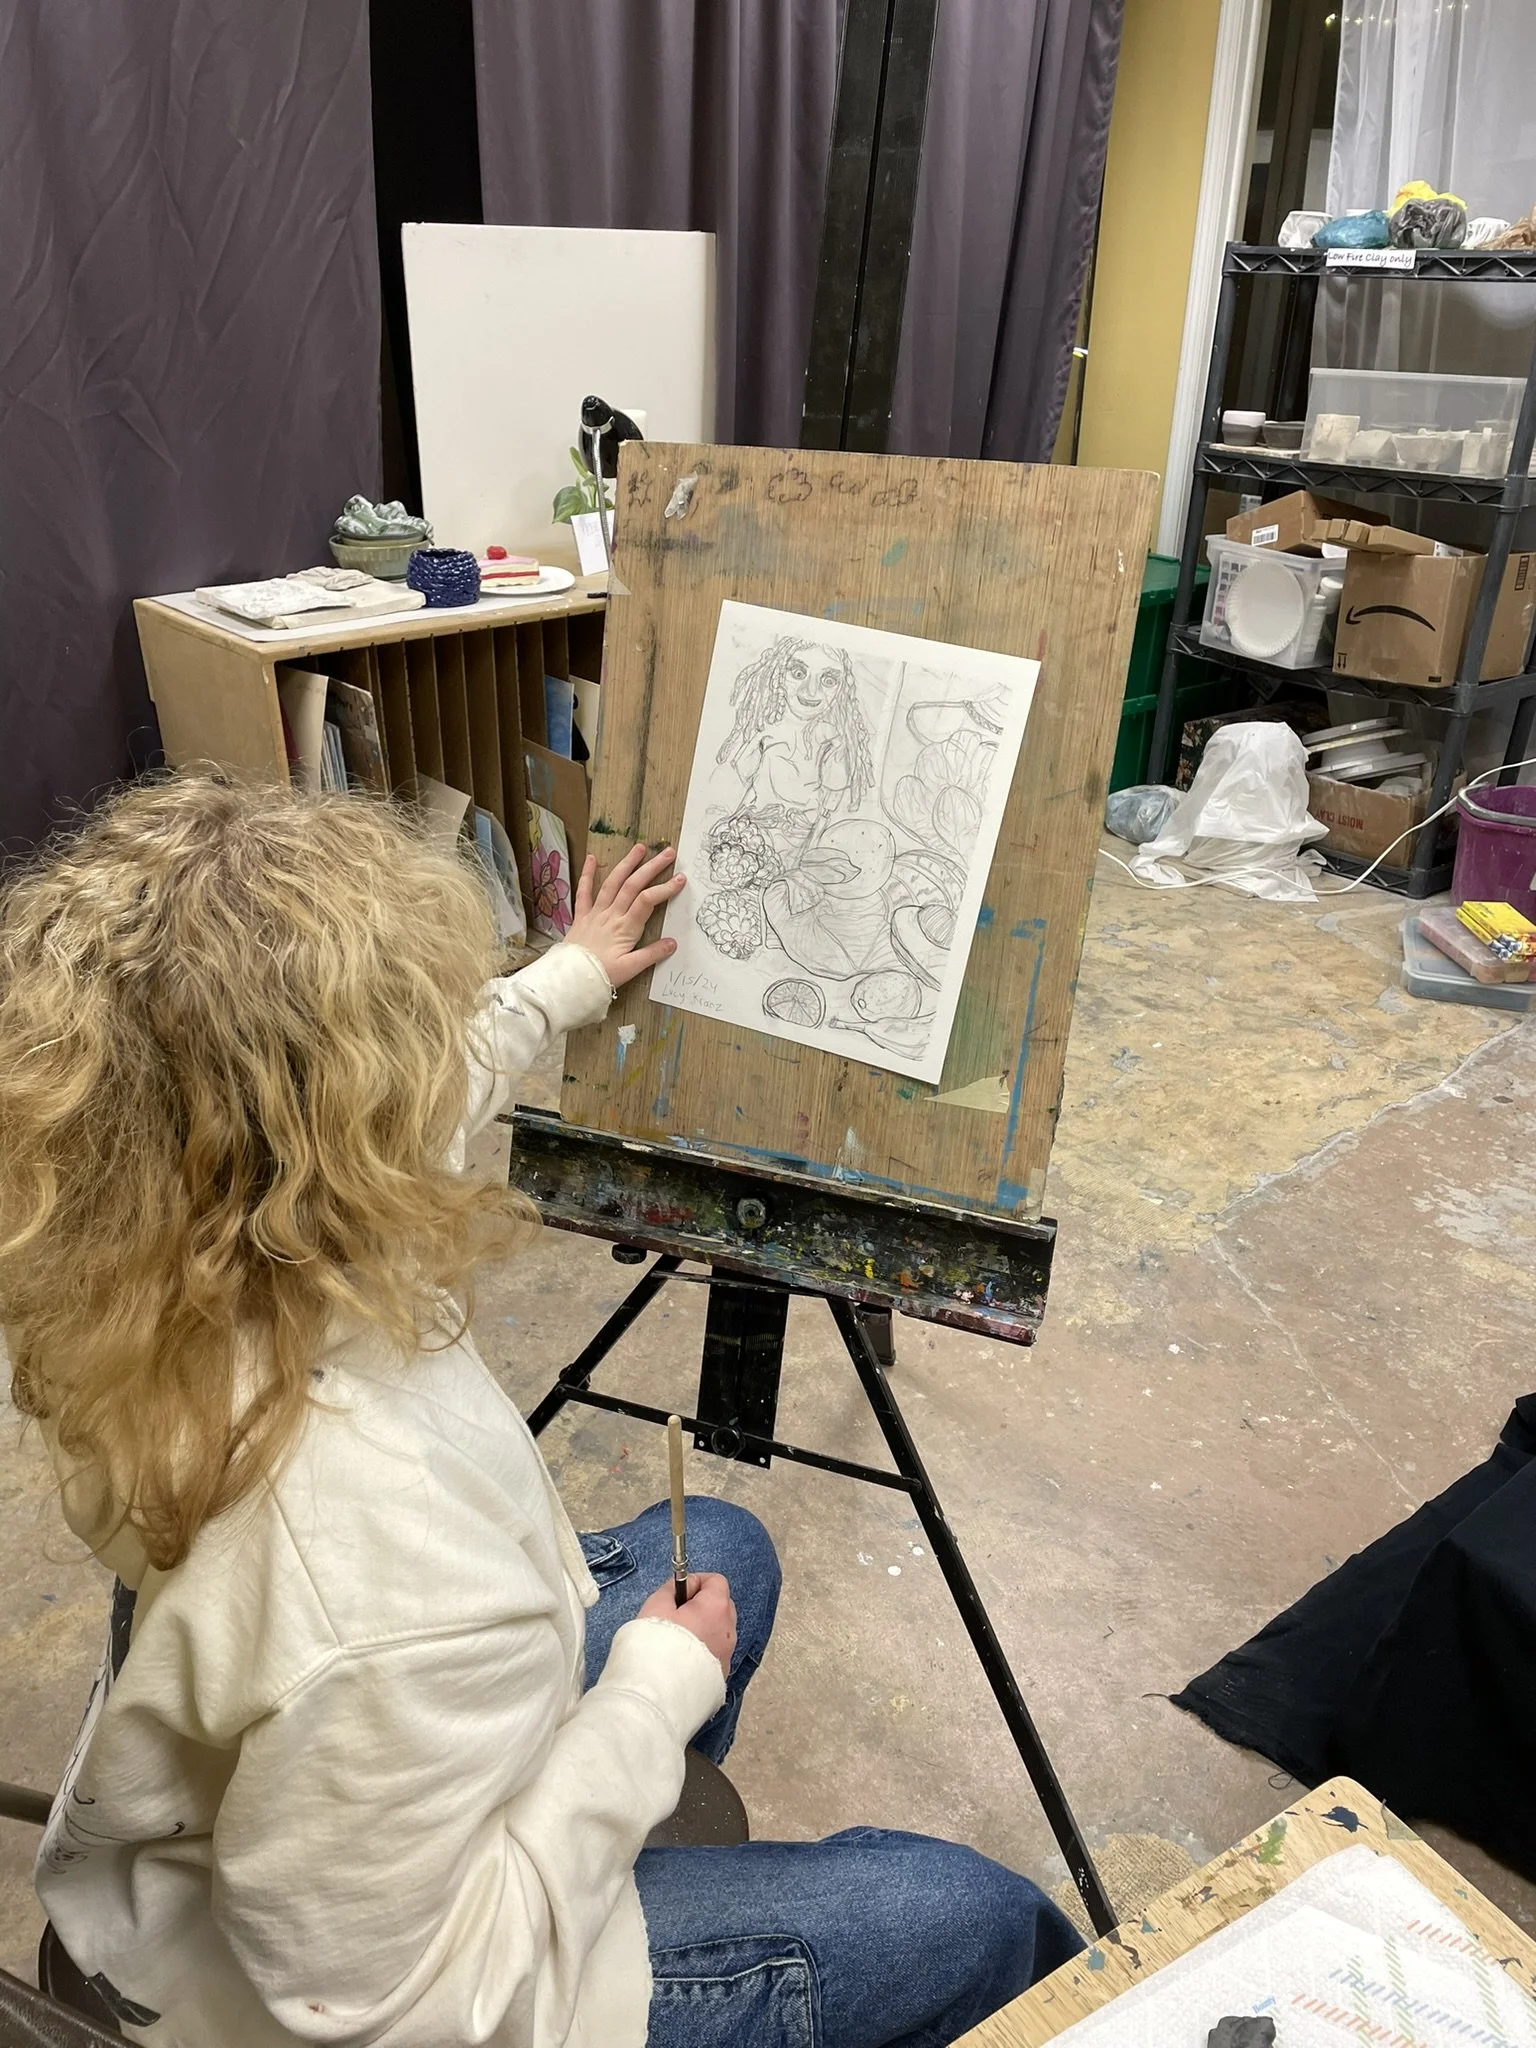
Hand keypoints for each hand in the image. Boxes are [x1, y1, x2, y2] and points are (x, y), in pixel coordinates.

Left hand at [564, 843, 684, 988]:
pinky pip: (583, 892)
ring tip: (640, 848)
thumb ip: (652, 955)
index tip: (680, 879)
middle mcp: (611, 915)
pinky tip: (592, 859)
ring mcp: (595, 913)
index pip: (648, 901)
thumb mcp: (630, 969)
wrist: (570, 979)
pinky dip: (588, 874)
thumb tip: (672, 943)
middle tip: (667, 853)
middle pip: (633, 885)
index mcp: (625, 928)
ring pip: (612, 883)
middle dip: (652, 867)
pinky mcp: (581, 916)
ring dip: (626, 864)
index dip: (665, 888)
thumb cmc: (601, 975)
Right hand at [638, 1572, 736, 1678]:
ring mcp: (727, 1656)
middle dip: (701, 1604)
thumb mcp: (655, 1606)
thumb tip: (679, 1588)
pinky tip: (681, 1660)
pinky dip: (702, 1651)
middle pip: (721, 1606)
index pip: (716, 1581)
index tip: (677, 1593)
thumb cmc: (656, 1645)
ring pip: (718, 1632)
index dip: (695, 1582)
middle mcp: (728, 1631)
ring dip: (702, 1629)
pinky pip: (714, 1654)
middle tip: (676, 1615)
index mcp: (716, 1608)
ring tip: (676, 1641)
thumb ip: (670, 1590)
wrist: (658, 1693)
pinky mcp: (721, 1677)